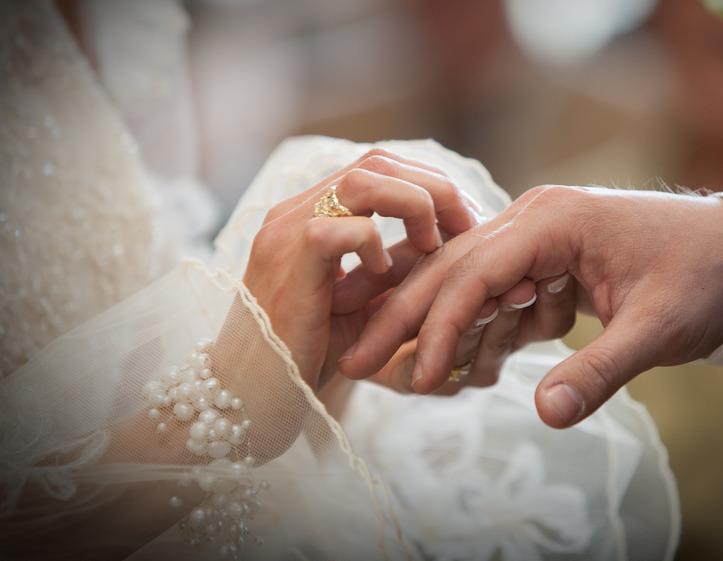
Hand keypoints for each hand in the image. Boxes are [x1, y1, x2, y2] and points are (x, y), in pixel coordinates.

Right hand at [242, 148, 477, 392]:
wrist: (253, 395)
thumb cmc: (308, 355)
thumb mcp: (363, 303)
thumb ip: (396, 268)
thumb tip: (451, 243)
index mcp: (310, 213)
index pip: (379, 166)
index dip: (429, 183)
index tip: (464, 220)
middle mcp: (294, 212)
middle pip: (379, 161)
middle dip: (436, 189)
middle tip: (469, 227)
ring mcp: (287, 233)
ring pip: (363, 181)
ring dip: (415, 207)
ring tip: (434, 247)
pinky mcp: (288, 263)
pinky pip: (342, 229)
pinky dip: (375, 244)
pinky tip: (384, 274)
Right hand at [337, 185, 722, 427]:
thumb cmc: (704, 277)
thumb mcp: (656, 329)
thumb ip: (600, 371)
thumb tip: (546, 417)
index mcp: (554, 220)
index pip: (474, 272)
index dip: (438, 326)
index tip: (411, 375)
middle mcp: (536, 219)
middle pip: (453, 269)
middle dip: (405, 318)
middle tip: (355, 360)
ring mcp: (539, 236)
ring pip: (469, 283)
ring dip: (442, 330)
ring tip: (404, 375)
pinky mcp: (548, 259)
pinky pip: (499, 294)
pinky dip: (485, 330)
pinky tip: (471, 365)